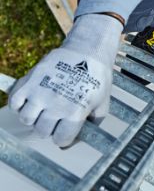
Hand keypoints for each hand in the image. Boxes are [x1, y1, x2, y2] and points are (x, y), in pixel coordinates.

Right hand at [9, 14, 121, 146]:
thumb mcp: (103, 102)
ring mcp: (40, 93)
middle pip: (42, 131)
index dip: (64, 138)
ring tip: (44, 106)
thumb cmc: (97, 77)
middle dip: (50, 127)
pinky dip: (19, 104)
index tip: (65, 131)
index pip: (61, 140)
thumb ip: (94, 124)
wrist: (88, 49)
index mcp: (76, 112)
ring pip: (26, 119)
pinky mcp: (29, 82)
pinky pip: (14, 103)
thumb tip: (75, 141)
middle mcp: (56, 105)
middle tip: (56, 116)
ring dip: (34, 116)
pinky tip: (31, 99)